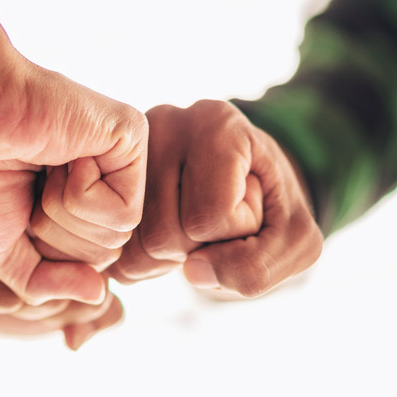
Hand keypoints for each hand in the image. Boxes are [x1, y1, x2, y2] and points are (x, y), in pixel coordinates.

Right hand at [0, 58, 147, 307]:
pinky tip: (61, 156)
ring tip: (42, 168)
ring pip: (115, 238)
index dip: (43, 255)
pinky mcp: (133, 138)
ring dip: (61, 215)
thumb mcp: (4, 253)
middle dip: (53, 237)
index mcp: (81, 203)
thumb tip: (99, 294)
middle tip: (28, 186)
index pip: (86, 267)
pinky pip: (122, 213)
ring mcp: (122, 159)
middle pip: (104, 256)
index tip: (15, 208)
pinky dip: (79, 196)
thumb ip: (48, 284)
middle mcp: (107, 180)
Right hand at [109, 100, 321, 296]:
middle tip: (217, 221)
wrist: (245, 189)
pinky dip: (146, 262)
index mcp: (217, 123)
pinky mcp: (103, 183)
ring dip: (172, 257)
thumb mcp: (293, 240)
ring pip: (135, 247)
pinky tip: (167, 235)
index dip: (237, 232)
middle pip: (164, 234)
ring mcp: (127, 151)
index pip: (211, 216)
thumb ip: (259, 266)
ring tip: (192, 226)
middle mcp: (163, 123)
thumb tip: (193, 273)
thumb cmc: (271, 210)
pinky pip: (115, 254)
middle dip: (200, 247)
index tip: (247, 207)